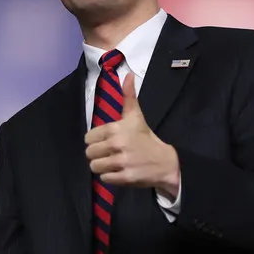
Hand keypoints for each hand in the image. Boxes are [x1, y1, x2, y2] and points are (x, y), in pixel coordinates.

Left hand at [84, 71, 180, 196]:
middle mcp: (117, 144)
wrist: (166, 162)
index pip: (88, 138)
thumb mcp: (136, 116)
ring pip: (94, 167)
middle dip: (98, 155)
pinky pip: (104, 179)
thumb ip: (129, 96)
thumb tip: (128, 74)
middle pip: (89, 153)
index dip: (96, 141)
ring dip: (102, 167)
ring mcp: (121, 162)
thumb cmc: (146, 138)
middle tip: (110, 154)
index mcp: (116, 128)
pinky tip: (120, 171)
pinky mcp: (125, 177)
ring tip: (113, 163)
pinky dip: (110, 177)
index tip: (107, 142)